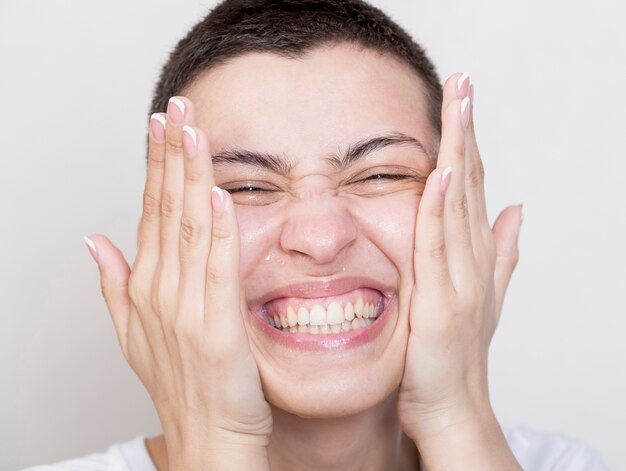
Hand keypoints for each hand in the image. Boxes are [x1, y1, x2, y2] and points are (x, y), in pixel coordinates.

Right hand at [84, 97, 270, 468]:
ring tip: (192, 130)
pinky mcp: (217, 327)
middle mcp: (161, 292)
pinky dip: (216, 229)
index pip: (148, 211)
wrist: (207, 437)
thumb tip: (93, 241)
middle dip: (171, 154)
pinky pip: (217, 268)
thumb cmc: (180, 385)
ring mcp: (186, 309)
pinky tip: (216, 193)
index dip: (154, 165)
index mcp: (146, 288)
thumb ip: (113, 283)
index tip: (160, 125)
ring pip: (187, 228)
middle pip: (165, 209)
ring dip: (190, 176)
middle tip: (176, 106)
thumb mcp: (133, 333)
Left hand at [397, 74, 521, 450]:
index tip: (464, 102)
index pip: (474, 187)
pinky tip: (442, 172)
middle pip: (471, 183)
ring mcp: (461, 279)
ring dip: (460, 153)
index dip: (471, 142)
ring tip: (460, 104)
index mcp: (475, 256)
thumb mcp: (480, 295)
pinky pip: (438, 248)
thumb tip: (518, 209)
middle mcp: (474, 260)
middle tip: (464, 81)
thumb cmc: (456, 355)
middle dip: (468, 130)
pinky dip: (440, 209)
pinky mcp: (441, 302)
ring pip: (459, 205)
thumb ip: (501, 252)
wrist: (452, 407)